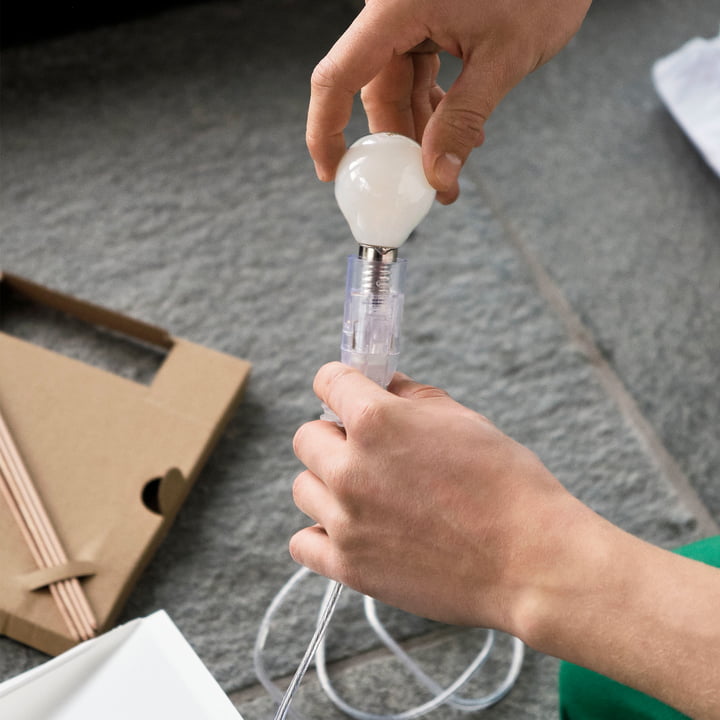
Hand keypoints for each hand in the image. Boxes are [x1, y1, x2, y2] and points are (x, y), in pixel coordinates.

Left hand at [290, 363, 719, 718]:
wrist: (530, 561)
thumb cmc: (506, 485)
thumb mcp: (462, 419)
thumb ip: (410, 396)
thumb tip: (382, 385)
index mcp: (376, 421)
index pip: (328, 381)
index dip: (341, 383)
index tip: (347, 393)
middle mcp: (350, 467)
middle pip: (307, 437)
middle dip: (334, 436)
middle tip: (366, 451)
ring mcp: (345, 520)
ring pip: (303, 486)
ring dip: (327, 484)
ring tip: (366, 494)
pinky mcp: (348, 566)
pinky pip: (302, 541)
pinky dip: (320, 534)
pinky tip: (350, 529)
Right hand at [306, 0, 590, 202]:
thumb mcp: (503, 58)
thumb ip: (462, 120)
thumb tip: (437, 178)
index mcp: (396, 8)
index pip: (337, 77)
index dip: (324, 131)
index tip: (333, 173)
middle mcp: (394, 11)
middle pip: (375, 91)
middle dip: (399, 143)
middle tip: (424, 185)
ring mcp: (411, 15)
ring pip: (400, 87)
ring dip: (421, 130)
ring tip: (450, 166)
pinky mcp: (431, 19)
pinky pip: (420, 73)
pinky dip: (436, 106)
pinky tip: (461, 132)